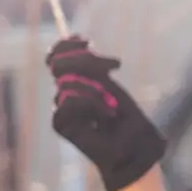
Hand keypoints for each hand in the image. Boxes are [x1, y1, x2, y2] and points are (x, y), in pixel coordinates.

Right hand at [47, 36, 165, 190]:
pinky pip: (70, 99)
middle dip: (86, 60)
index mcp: (77, 81)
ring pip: (68, 81)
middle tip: (114, 67)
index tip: (87, 40)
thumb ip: (91, 65)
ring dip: (97, 89)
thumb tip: (75, 37)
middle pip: (59, 63)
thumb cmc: (128, 122)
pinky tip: (106, 116)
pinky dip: (92, 104)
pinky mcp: (60, 123)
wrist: (133, 153)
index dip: (67, 44)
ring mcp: (61, 108)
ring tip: (113, 105)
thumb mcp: (110, 85)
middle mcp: (65, 92)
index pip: (58, 55)